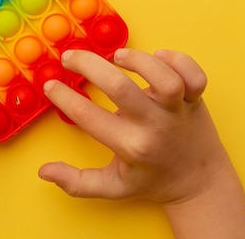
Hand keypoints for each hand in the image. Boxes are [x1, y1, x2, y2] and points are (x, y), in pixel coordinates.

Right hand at [39, 48, 244, 237]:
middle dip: (88, 66)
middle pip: (119, 88)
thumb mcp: (113, 187)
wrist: (199, 184)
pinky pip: (194, 75)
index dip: (63, 97)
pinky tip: (158, 56)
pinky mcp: (197, 99)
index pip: (88, 116)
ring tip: (117, 55)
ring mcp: (178, 111)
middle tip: (70, 58)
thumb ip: (77, 183)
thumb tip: (44, 172)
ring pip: (164, 78)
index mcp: (131, 147)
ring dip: (138, 60)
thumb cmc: (153, 181)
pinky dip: (179, 60)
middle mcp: (154, 126)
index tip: (51, 85)